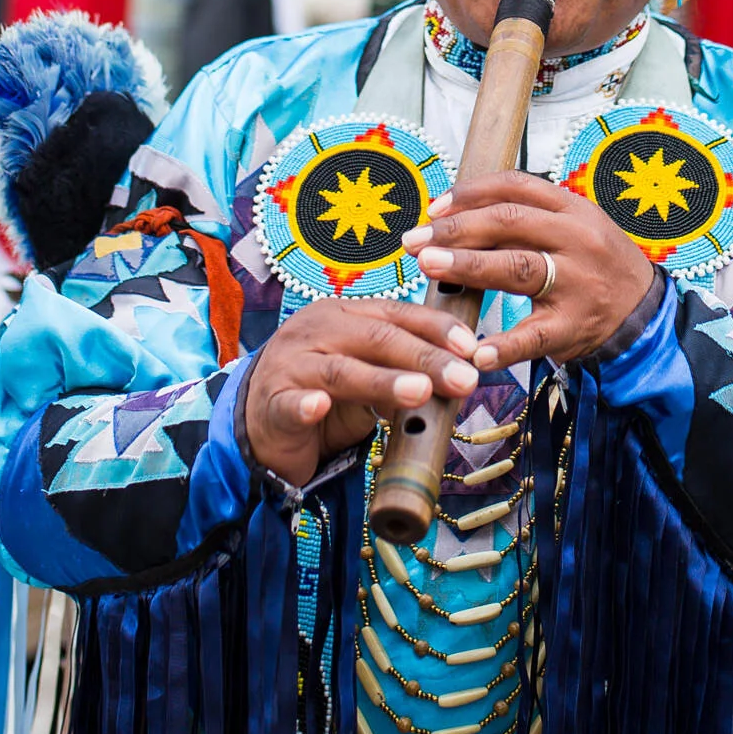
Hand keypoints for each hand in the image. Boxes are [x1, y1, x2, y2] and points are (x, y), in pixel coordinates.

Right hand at [244, 297, 480, 488]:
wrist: (260, 419)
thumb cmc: (324, 391)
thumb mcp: (368, 376)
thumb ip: (402, 372)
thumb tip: (457, 377)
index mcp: (345, 315)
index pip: (396, 314)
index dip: (436, 328)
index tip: (472, 346)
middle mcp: (318, 330)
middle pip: (377, 339)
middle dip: (425, 358)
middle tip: (463, 377)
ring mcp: (293, 363)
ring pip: (343, 370)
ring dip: (384, 381)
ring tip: (420, 391)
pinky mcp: (274, 402)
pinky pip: (292, 402)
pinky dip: (307, 404)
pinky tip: (320, 407)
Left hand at [402, 172, 653, 369]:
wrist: (646, 313)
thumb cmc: (596, 265)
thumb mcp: (573, 226)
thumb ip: (527, 219)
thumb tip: (457, 215)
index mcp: (572, 208)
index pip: (515, 187)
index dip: (470, 193)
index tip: (434, 208)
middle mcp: (577, 238)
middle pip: (509, 222)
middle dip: (456, 229)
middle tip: (414, 240)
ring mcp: (577, 282)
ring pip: (517, 267)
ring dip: (468, 265)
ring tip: (428, 266)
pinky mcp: (575, 326)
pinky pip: (534, 336)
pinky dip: (504, 345)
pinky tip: (475, 353)